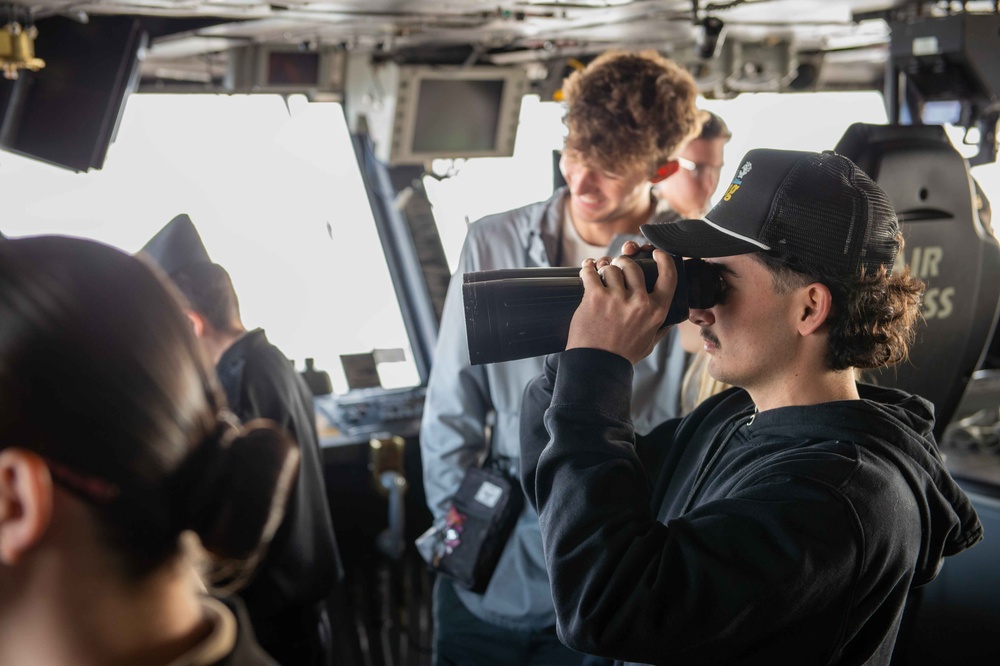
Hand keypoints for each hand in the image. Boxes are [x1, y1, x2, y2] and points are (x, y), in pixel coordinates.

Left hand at [566, 249, 676, 363]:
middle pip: (634, 267)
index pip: (668, 277)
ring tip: (600, 275)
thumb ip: (660, 329)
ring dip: (604, 269)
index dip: (664, 260)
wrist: (597, 365)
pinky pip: (591, 273)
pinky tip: (587, 270)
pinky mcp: (595, 297)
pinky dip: (587, 269)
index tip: (656, 253)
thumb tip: (671, 321)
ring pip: (611, 268)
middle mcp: (639, 303)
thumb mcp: (650, 343)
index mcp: (656, 312)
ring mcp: (617, 299)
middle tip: (617, 265)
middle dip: (624, 262)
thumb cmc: (622, 356)